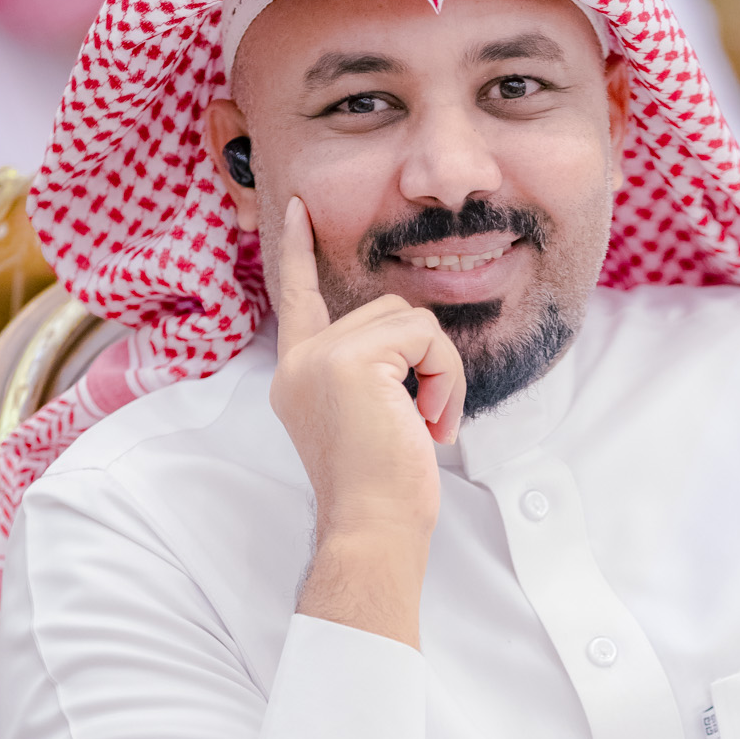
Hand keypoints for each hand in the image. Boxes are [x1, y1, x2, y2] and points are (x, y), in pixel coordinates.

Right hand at [271, 197, 465, 646]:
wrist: (372, 529)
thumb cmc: (382, 492)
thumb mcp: (370, 417)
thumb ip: (371, 370)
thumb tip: (411, 338)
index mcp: (296, 375)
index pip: (296, 298)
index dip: (297, 252)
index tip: (298, 209)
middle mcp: (298, 362)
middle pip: (384, 310)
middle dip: (425, 359)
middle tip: (428, 420)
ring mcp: (319, 358)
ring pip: (408, 319)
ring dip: (438, 371)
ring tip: (429, 423)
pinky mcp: (350, 360)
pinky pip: (424, 337)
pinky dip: (444, 377)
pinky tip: (431, 422)